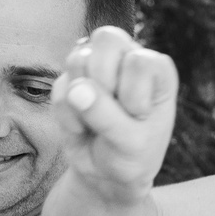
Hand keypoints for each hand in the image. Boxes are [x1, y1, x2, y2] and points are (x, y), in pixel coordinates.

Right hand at [56, 26, 179, 210]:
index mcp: (157, 69)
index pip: (138, 61)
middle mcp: (128, 58)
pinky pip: (58, 86)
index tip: (137, 117)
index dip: (131, 94)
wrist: (107, 176)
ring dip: (82, 100)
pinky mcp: (71, 79)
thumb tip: (76, 88)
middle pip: (107, 39)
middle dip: (104, 83)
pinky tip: (82, 127)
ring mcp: (97, 65)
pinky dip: (66, 115)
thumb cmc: (131, 157)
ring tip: (97, 121)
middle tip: (113, 113)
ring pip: (77, 58)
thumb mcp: (130, 143)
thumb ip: (107, 116)